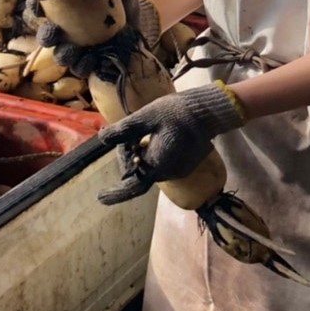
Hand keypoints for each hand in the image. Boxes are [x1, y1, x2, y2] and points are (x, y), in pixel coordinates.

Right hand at [35, 0, 160, 77]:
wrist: (140, 25)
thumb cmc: (121, 1)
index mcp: (62, 8)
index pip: (41, 7)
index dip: (35, 5)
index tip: (38, 2)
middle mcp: (63, 30)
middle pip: (46, 35)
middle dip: (46, 35)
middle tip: (53, 31)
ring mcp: (75, 49)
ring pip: (61, 55)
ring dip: (63, 53)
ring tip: (72, 50)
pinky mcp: (88, 63)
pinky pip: (81, 68)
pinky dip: (84, 65)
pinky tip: (91, 60)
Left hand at [96, 81, 245, 204]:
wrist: (208, 112)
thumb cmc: (176, 113)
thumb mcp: (145, 117)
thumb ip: (124, 131)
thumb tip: (102, 139)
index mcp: (157, 164)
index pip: (133, 186)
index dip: (116, 194)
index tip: (100, 198)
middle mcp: (169, 172)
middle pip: (140, 172)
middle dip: (130, 157)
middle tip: (128, 137)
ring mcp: (179, 170)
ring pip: (152, 167)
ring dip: (142, 155)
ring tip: (143, 134)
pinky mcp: (185, 164)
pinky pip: (163, 164)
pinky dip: (154, 154)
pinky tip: (157, 136)